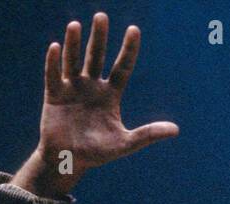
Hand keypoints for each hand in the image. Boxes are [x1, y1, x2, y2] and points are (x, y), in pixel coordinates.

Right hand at [11, 12, 178, 197]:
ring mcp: (72, 89)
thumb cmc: (98, 153)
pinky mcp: (54, 95)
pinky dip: (53, 62)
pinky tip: (55, 47)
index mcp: (110, 95)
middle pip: (96, 57)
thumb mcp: (126, 143)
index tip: (134, 29)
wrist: (69, 161)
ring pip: (74, 61)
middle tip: (101, 16)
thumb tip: (176, 130)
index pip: (122, 67)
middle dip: (99, 38)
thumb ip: (148, 134)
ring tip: (76, 25)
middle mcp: (92, 87)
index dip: (128, 49)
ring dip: (74, 44)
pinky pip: (54, 75)